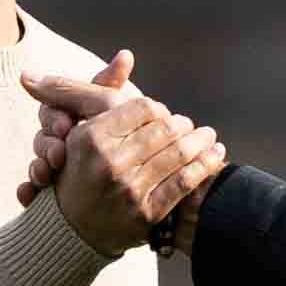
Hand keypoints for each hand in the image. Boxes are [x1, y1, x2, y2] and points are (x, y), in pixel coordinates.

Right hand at [27, 67, 223, 257]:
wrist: (70, 231)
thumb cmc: (76, 171)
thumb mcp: (78, 129)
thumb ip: (98, 89)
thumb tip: (126, 55)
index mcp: (90, 138)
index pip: (143, 108)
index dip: (158, 109)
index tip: (162, 114)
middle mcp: (109, 163)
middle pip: (165, 129)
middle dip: (183, 125)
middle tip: (191, 126)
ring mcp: (129, 190)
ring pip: (179, 153)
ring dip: (201, 141)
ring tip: (208, 137)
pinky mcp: (147, 214)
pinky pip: (185, 182)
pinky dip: (206, 165)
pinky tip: (215, 155)